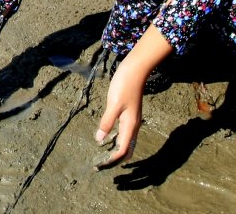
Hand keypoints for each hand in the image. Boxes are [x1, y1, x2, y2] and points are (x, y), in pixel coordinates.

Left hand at [94, 54, 145, 168]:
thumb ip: (107, 122)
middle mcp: (133, 126)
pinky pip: (124, 134)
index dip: (112, 161)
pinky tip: (107, 138)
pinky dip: (116, 141)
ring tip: (102, 156)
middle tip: (101, 165)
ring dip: (115, 151)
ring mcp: (131, 120)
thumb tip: (99, 140)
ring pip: (126, 142)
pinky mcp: (129, 115)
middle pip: (126, 150)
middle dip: (115, 160)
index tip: (99, 166)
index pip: (122, 151)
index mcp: (130, 126)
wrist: (135, 70)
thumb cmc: (124, 85)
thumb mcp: (113, 104)